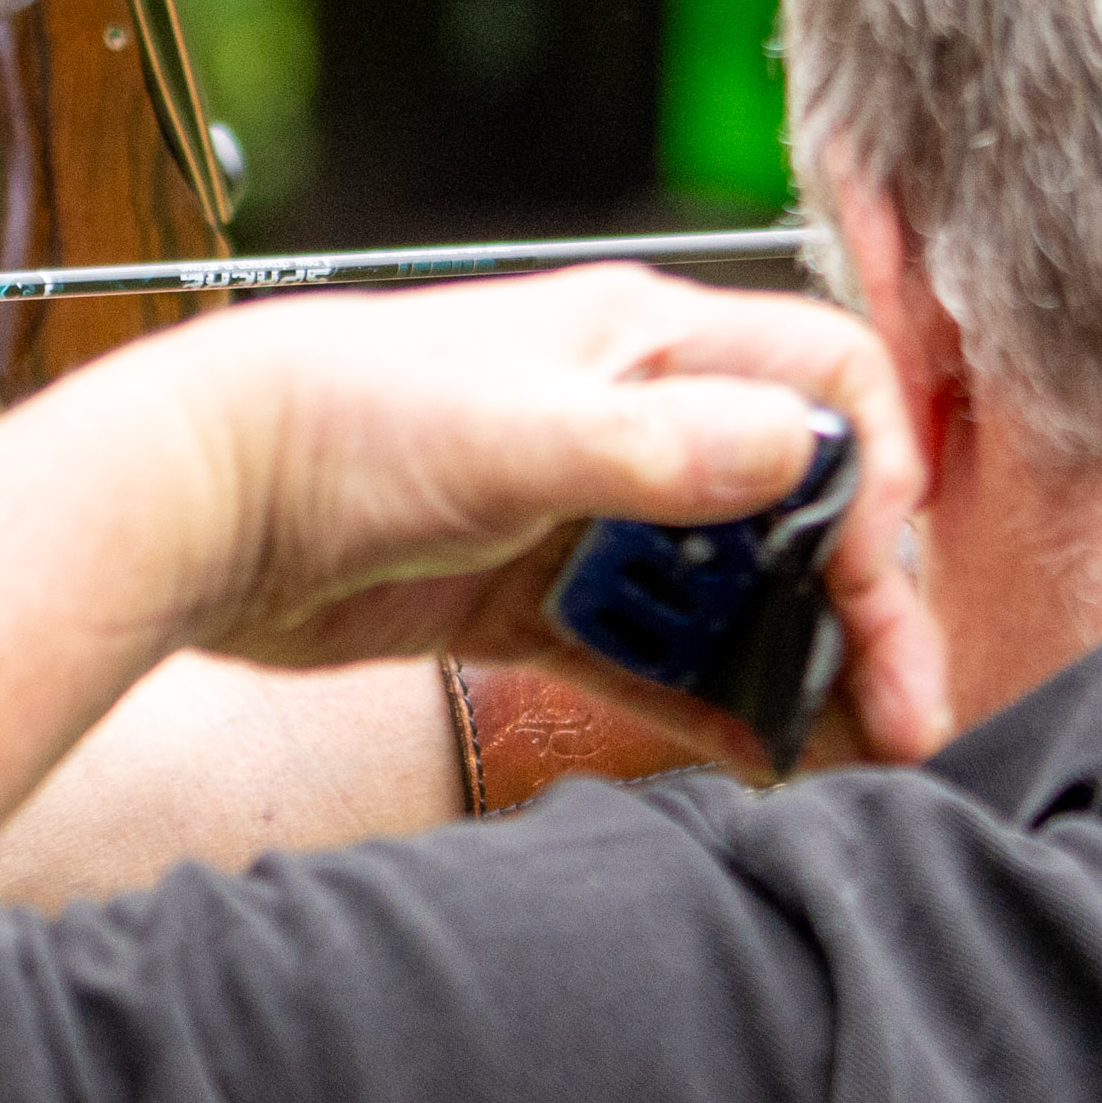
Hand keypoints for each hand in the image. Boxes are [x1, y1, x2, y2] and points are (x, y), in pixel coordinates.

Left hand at [142, 267, 947, 766]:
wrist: (191, 499)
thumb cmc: (334, 423)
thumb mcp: (510, 431)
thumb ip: (659, 447)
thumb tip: (805, 449)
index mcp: (643, 343)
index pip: (825, 391)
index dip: (878, 478)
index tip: (886, 578)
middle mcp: (630, 421)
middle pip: (797, 507)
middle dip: (863, 602)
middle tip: (910, 707)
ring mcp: (581, 514)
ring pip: (731, 592)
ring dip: (800, 662)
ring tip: (859, 753)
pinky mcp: (528, 600)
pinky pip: (650, 655)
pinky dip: (710, 703)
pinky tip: (765, 759)